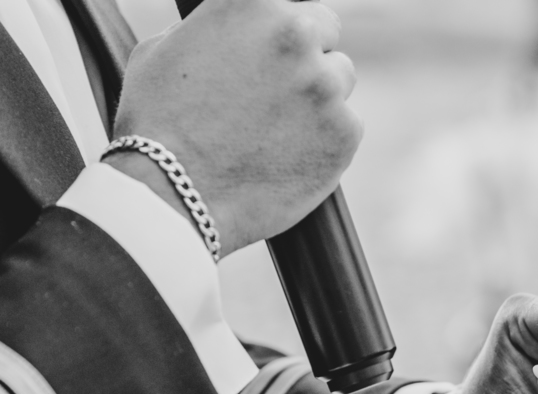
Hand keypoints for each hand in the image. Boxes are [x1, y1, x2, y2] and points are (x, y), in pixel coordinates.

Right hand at [108, 0, 359, 252]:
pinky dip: (326, 140)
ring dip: (320, 95)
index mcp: (252, 3)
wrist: (173, 196)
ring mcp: (325, 85)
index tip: (274, 48)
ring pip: (341, 78)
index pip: (291, 3)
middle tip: (281, 89)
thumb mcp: (162, 49)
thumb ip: (213, 29)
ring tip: (278, 129)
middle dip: (309, 53)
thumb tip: (235, 29)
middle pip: (327, 31)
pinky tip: (290, 156)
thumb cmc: (157, 126)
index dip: (280, 28)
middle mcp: (296, 35)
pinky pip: (347, 127)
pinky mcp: (345, 132)